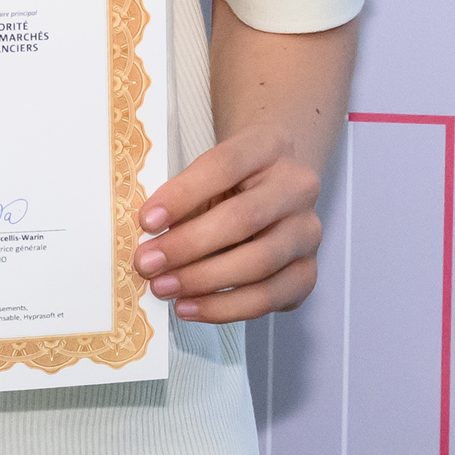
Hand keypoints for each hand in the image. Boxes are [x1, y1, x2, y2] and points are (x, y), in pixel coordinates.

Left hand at [131, 122, 325, 323]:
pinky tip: (190, 307)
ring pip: (259, 263)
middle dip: (187, 245)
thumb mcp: (208, 173)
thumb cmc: (231, 181)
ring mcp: (308, 233)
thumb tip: (148, 240)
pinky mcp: (308, 273)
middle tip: (146, 263)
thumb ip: (183, 198)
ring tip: (163, 288)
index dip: (182, 194)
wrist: (275, 188)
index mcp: (269, 146)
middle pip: (243, 219)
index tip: (145, 221)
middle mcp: (298, 188)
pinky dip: (224, 308)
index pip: (224, 166)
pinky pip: (268, 298)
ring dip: (203, 281)